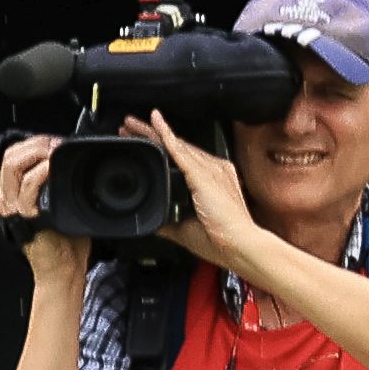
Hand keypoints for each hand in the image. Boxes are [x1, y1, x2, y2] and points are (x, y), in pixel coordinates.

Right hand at [0, 135, 76, 281]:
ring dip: (37, 151)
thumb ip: (55, 186)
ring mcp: (15, 209)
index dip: (32, 144)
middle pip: (9, 157)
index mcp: (13, 198)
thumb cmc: (65, 243)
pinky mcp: (26, 216)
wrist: (64, 271)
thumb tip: (69, 165)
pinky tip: (55, 167)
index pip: (12, 158)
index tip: (54, 142)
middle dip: (35, 143)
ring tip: (56, 153)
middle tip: (57, 144)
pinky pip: (29, 185)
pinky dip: (43, 171)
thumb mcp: (57, 206)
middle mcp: (9, 202)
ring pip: (13, 165)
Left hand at [127, 112, 258, 264]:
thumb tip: (154, 221)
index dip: (163, 146)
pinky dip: (166, 135)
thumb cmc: (220, 240)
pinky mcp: (204, 174)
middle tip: (130, 125)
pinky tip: (154, 123)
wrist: (238, 246)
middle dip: (152, 134)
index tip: (145, 140)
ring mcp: (211, 169)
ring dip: (152, 132)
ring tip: (130, 124)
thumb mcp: (186, 228)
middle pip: (177, 146)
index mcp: (212, 180)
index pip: (183, 157)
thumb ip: (169, 221)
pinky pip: (180, 151)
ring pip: (175, 145)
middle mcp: (214, 169)